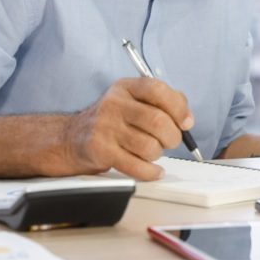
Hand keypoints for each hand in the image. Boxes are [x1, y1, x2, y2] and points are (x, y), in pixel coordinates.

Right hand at [62, 78, 193, 180]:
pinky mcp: (101, 150)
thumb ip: (162, 101)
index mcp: (125, 87)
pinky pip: (137, 166)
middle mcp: (114, 104)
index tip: (186, 122)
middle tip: (170, 141)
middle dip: (172, 137)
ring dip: (158, 154)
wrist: (73, 138)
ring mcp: (106, 127)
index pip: (157, 89)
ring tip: (152, 152)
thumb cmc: (112, 120)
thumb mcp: (132, 100)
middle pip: (158, 121)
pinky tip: (153, 170)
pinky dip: (151, 172)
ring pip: (149, 146)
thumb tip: (186, 117)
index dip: (178, 107)